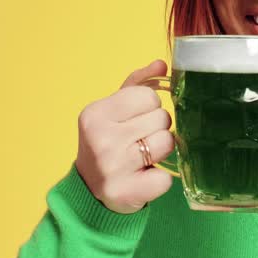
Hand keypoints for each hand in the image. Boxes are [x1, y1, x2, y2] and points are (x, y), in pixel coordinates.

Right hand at [74, 60, 174, 213]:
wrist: (90, 190)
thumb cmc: (108, 142)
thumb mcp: (115, 109)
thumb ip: (138, 84)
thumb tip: (162, 64)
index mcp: (95, 113)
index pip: (149, 96)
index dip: (149, 108)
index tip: (136, 120)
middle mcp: (100, 138)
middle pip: (161, 118)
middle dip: (157, 129)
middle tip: (139, 141)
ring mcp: (112, 167)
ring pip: (167, 143)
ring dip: (161, 151)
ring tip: (143, 157)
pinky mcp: (125, 192)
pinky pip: (165, 178)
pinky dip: (160, 180)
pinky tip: (143, 178)